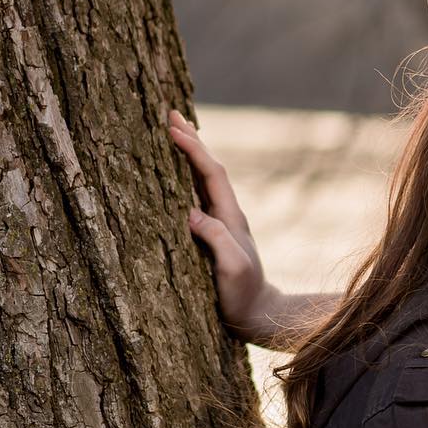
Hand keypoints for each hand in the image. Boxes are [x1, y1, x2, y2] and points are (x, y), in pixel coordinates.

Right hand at [166, 109, 273, 340]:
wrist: (257, 314)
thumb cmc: (243, 294)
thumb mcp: (232, 268)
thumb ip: (216, 240)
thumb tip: (189, 212)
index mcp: (231, 217)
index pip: (211, 175)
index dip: (193, 150)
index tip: (173, 128)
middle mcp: (226, 215)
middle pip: (208, 169)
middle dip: (190, 141)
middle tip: (169, 113)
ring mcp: (220, 224)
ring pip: (202, 180)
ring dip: (188, 155)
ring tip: (172, 131)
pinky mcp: (212, 235)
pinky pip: (197, 197)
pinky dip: (185, 178)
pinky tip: (175, 174)